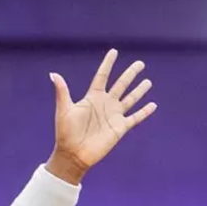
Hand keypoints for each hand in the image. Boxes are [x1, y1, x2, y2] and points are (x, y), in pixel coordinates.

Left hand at [46, 49, 155, 183]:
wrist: (74, 154)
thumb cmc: (66, 132)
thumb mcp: (64, 110)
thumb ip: (62, 91)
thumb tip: (53, 74)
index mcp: (92, 97)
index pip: (102, 76)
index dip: (108, 64)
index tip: (114, 52)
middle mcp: (105, 104)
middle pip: (121, 85)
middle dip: (130, 74)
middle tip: (140, 63)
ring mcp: (114, 115)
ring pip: (130, 99)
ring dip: (139, 90)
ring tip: (148, 81)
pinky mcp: (120, 128)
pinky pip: (135, 118)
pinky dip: (144, 112)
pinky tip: (153, 105)